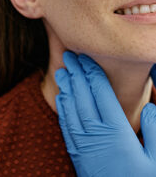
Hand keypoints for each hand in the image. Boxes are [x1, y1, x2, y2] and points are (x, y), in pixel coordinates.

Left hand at [55, 51, 155, 176]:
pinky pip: (65, 124)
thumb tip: (151, 107)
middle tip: (69, 56)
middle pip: (82, 95)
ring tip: (62, 70)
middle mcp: (95, 132)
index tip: (86, 58)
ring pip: (70, 107)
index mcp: (116, 130)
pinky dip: (62, 107)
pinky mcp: (76, 152)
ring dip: (66, 87)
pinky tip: (61, 97)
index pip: (100, 92)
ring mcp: (82, 142)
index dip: (91, 72)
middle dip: (75, 73)